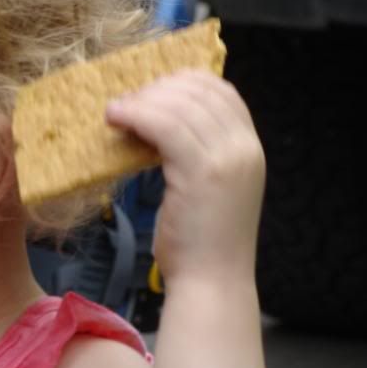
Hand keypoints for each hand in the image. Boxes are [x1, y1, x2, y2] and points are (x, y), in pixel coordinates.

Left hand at [105, 70, 265, 287]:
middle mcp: (245, 147)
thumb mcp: (212, 187)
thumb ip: (200, 152)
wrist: (211, 284)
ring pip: (179, 104)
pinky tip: (115, 119)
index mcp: (251, 148)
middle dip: (158, 88)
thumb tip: (159, 119)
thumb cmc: (202, 242)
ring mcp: (227, 158)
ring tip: (115, 111)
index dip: (184, 82)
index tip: (152, 93)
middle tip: (127, 102)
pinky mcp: (201, 171)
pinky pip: (164, 124)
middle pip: (200, 91)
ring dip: (141, 100)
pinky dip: (136, 114)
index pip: (222, 91)